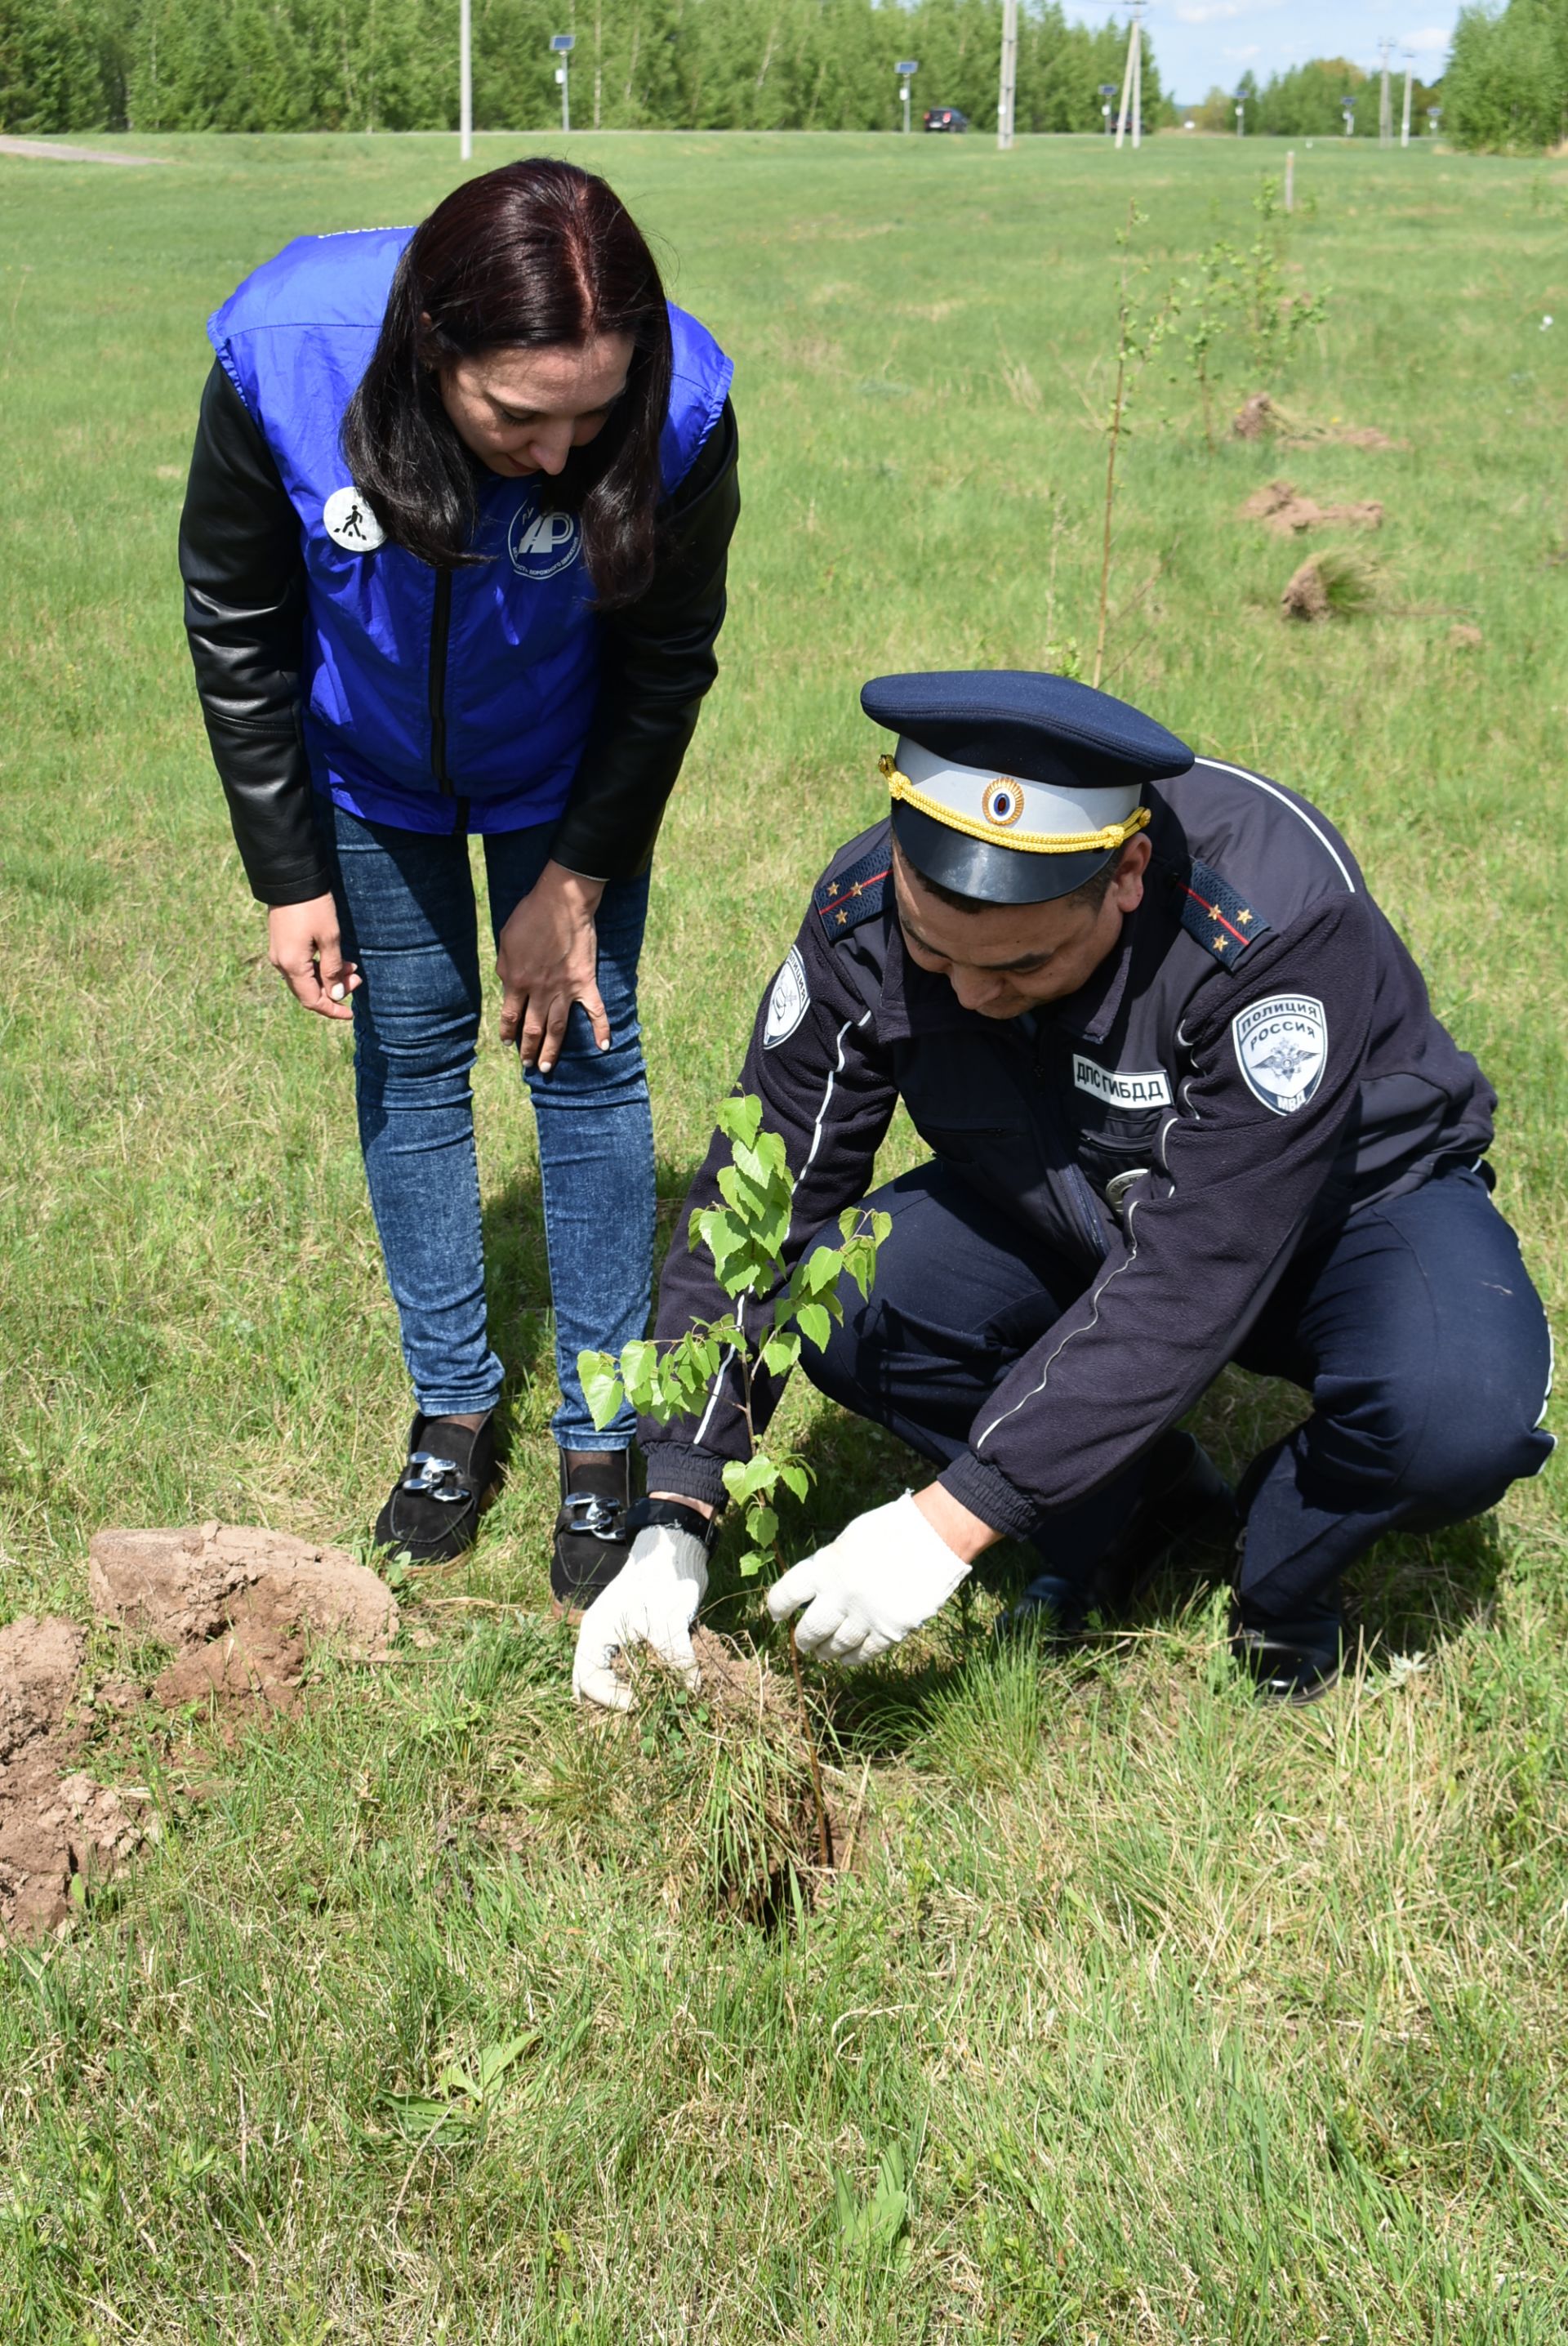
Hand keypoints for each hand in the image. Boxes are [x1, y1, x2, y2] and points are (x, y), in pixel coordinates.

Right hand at [267, 894, 358, 1021]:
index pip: (312, 1000)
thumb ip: (333, 970)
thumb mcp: (330, 939)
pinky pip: (300, 966)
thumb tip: (336, 996)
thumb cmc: (314, 907)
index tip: (350, 1013)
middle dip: (334, 991)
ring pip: (305, 978)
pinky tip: (336, 959)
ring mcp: (278, 954)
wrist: (291, 879)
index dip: (332, 1009)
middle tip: (357, 979)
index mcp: (292, 966)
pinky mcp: (281, 944)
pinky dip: (319, 967)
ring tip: (352, 967)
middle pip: (308, 991)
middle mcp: (281, 964)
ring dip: (328, 978)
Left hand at [497, 860, 606, 1074]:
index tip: (508, 1042)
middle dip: (528, 1049)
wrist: (562, 903)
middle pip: (533, 1028)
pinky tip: (604, 1047)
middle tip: (527, 1065)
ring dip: (551, 1050)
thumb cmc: (530, 916)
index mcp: (517, 981)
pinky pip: (595, 1011)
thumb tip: (507, 984)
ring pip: (557, 1028)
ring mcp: (564, 990)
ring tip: (546, 1066)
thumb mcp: (506, 941)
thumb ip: (505, 967)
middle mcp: (540, 991)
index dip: (508, 1031)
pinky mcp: (585, 983)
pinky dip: (601, 1030)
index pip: (510, 1015)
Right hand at [572, 1524, 708, 1712]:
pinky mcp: (637, 1641)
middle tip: (643, 1711)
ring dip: (633, 1694)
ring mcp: (618, 1642)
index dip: (612, 1699)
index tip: (641, 1704)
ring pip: (615, 1681)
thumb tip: (691, 1691)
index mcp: (595, 1634)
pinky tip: (668, 1688)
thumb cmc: (663, 1578)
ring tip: (657, 1702)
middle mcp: (601, 1641)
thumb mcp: (669, 1619)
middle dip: (616, 1703)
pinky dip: (649, 1682)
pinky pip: (635, 1671)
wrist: (676, 1549)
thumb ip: (678, 1657)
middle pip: (595, 1686)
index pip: (589, 1682)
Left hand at [767, 1490, 973, 1667]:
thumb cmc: (891, 1529)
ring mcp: (865, 1616)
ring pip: (835, 1646)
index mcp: (825, 1567)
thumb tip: (816, 1591)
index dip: (778, 1607)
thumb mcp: (849, 1540)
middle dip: (804, 1639)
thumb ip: (829, 1566)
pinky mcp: (889, 1630)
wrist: (936, 1536)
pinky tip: (846, 1659)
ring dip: (826, 1651)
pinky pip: (864, 1653)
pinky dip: (852, 1658)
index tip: (777, 1615)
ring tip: (823, 1653)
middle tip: (803, 1642)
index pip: (787, 1595)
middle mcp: (840, 1595)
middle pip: (810, 1629)